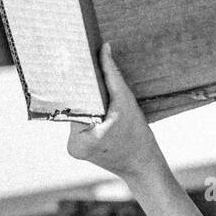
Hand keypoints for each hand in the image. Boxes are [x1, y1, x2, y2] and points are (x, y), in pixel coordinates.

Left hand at [67, 44, 158, 179]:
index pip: (74, 100)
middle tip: (91, 73)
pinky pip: (81, 125)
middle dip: (86, 94)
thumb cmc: (139, 136)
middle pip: (76, 108)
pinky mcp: (78, 150)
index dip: (79, 82)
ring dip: (89, 105)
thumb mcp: (127, 102)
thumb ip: (112, 75)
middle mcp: (72, 145)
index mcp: (80, 137)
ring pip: (78, 115)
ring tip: (100, 95)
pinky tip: (101, 110)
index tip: (79, 62)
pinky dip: (91, 116)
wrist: (144, 166)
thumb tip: (104, 48)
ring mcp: (74, 149)